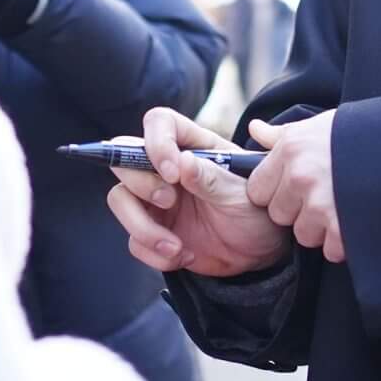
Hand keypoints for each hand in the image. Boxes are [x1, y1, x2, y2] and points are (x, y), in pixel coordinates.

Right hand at [105, 107, 293, 277]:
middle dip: (141, 184)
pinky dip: (154, 253)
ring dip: (142, 227)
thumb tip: (182, 162)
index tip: (172, 173)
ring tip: (175, 246)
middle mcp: (167, 170)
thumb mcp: (241, 195)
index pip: (159, 123)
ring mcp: (155, 201)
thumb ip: (211, 179)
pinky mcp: (152, 230)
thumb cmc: (256, 212)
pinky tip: (183, 256)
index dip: (156, 143)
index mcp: (193, 147)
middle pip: (125, 160)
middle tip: (169, 202)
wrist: (261, 253)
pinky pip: (134, 240)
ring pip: (120, 200)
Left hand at [245, 111, 342, 263]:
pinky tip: (356, 221)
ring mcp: (321, 205)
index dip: (276, 191)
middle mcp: (301, 178)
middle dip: (298, 211)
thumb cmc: (361, 134)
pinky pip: (331, 249)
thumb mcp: (320, 125)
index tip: (295, 187)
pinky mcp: (343, 229)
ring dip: (321, 228)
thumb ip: (283, 135)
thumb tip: (255, 129)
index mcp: (291, 151)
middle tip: (324, 196)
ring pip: (304, 235)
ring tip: (343, 207)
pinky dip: (344, 242)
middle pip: (280, 215)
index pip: (258, 190)